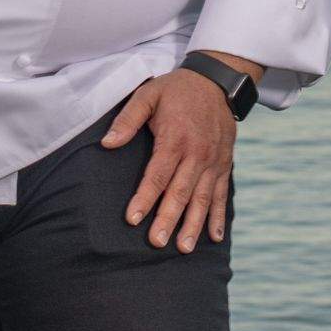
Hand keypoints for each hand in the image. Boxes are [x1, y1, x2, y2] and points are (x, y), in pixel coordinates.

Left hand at [105, 66, 240, 252]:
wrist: (216, 81)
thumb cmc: (175, 90)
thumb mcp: (147, 95)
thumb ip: (128, 119)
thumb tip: (107, 143)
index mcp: (175, 138)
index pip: (157, 175)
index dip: (144, 198)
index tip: (133, 219)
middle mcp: (196, 153)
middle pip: (180, 191)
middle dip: (168, 219)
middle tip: (156, 242)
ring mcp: (213, 161)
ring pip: (201, 198)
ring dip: (193, 224)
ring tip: (183, 248)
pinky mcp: (224, 165)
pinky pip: (220, 195)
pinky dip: (218, 217)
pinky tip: (215, 238)